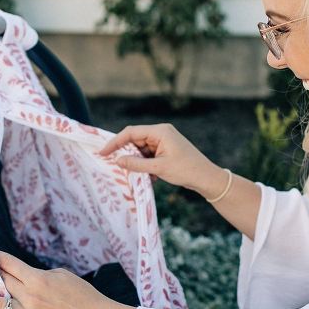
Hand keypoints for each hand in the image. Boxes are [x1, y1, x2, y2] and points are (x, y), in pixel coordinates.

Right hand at [97, 123, 220, 194]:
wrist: (206, 178)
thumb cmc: (185, 170)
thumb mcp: (158, 168)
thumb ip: (136, 164)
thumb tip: (117, 160)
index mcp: (160, 131)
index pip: (131, 132)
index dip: (115, 142)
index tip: (103, 152)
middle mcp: (161, 133)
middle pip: (135, 140)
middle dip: (126, 154)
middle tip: (116, 166)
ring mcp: (164, 141)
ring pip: (141, 149)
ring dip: (137, 162)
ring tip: (136, 174)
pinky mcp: (166, 150)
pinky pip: (149, 155)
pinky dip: (146, 165)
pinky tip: (149, 177)